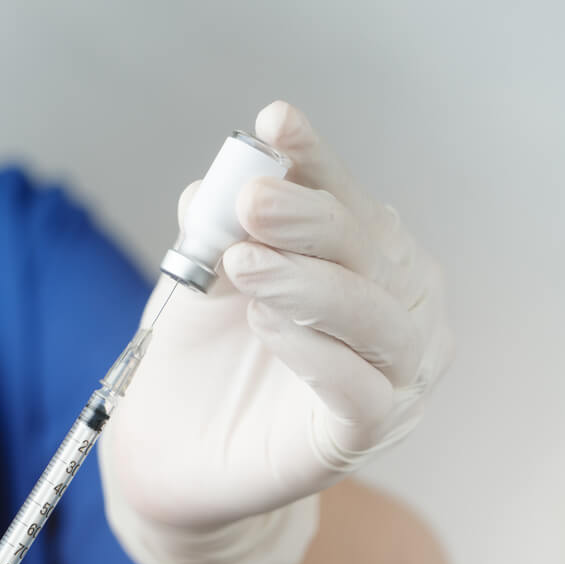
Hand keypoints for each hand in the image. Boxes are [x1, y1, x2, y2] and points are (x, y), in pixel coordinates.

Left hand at [99, 101, 453, 563]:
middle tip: (250, 202)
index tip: (277, 122)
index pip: (348, 201)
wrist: (172, 441)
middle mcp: (392, 310)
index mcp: (360, 259)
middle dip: (309, 219)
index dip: (316, 161)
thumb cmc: (201, 348)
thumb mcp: (201, 273)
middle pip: (372, 251)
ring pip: (377, 318)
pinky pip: (362, 390)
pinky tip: (267, 326)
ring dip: (309, 283)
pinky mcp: (364, 432)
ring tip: (245, 266)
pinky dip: (317, 353)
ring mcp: (390, 375)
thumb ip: (215, 227)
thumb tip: (224, 181)